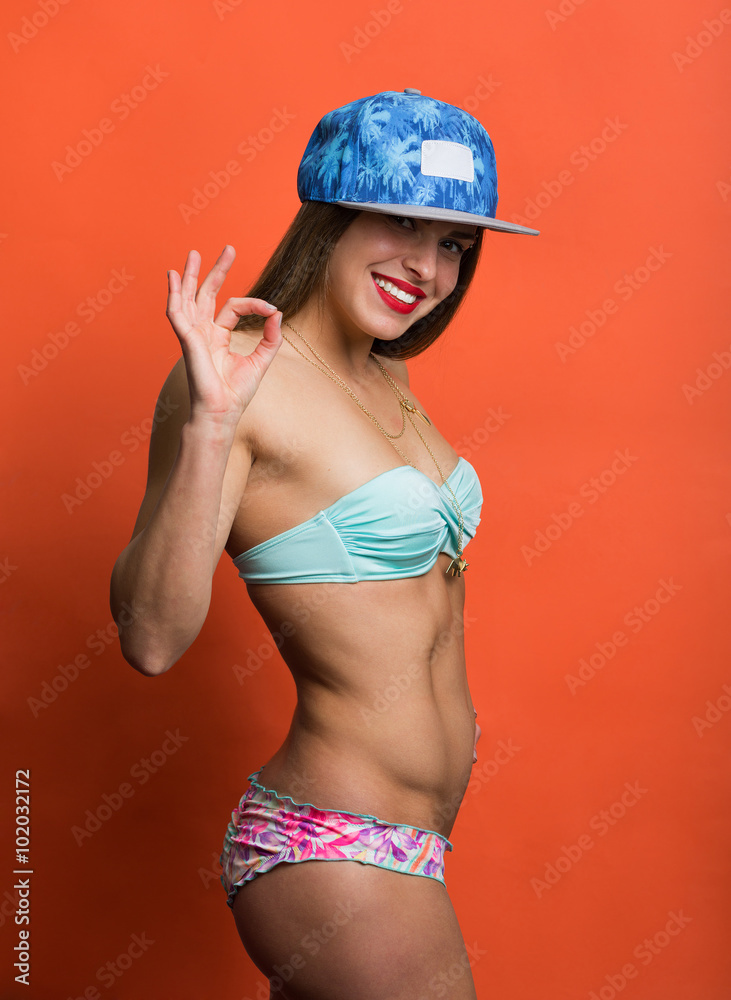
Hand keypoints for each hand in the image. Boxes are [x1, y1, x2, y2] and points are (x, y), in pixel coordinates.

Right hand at [166, 245, 282, 424]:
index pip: (234, 307)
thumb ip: (270, 337)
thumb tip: (277, 313)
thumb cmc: (236, 392)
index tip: (271, 310)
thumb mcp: (261, 360)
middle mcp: (204, 332)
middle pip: (206, 294)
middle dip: (215, 271)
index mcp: (218, 336)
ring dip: (188, 276)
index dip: (254, 304)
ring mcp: (193, 335)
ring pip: (188, 299)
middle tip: (228, 249)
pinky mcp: (187, 340)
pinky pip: (177, 314)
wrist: (222, 411)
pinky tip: (171, 278)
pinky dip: (173, 295)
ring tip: (193, 253)